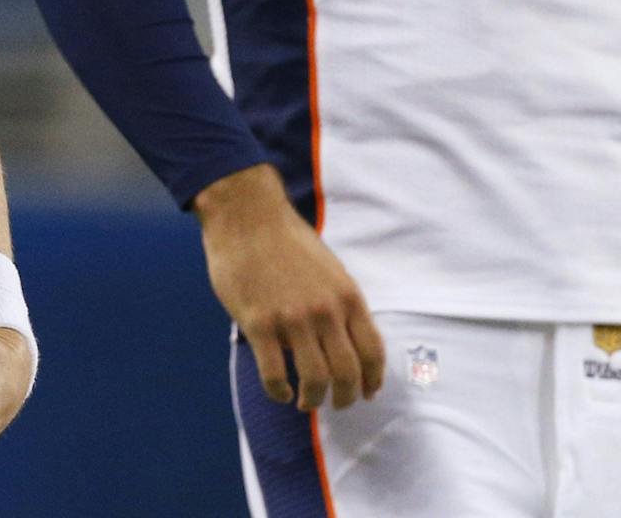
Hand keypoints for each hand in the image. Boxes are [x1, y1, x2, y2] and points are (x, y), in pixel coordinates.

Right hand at [194, 163, 383, 410]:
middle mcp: (325, 311)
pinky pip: (274, 374)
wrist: (247, 215)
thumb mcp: (329, 268)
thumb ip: (339, 302)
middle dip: (346, 398)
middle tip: (337, 404)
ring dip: (313, 400)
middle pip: (347, 374)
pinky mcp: (259, 324)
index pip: (372, 352)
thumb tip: (345, 339)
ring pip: (315, 380)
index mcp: (347, 296)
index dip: (373, 380)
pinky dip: (280, 392)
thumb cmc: (286, 239)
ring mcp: (292, 319)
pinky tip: (280, 392)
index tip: (368, 393)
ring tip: (306, 403)